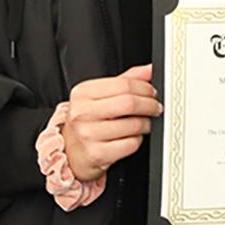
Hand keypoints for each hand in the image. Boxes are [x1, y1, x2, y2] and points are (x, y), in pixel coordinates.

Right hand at [63, 64, 161, 181]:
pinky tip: (132, 137)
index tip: (153, 92)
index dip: (145, 88)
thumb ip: (125, 80)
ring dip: (146, 124)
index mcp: (83, 93)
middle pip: (130, 103)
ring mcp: (88, 135)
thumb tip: (150, 69)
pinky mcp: (97, 154)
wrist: (69, 151)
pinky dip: (138, 140)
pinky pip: (131, 144)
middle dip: (150, 105)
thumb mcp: (99, 95)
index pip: (124, 84)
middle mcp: (82, 113)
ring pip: (134, 125)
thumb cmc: (87, 121)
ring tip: (144, 123)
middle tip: (156, 107)